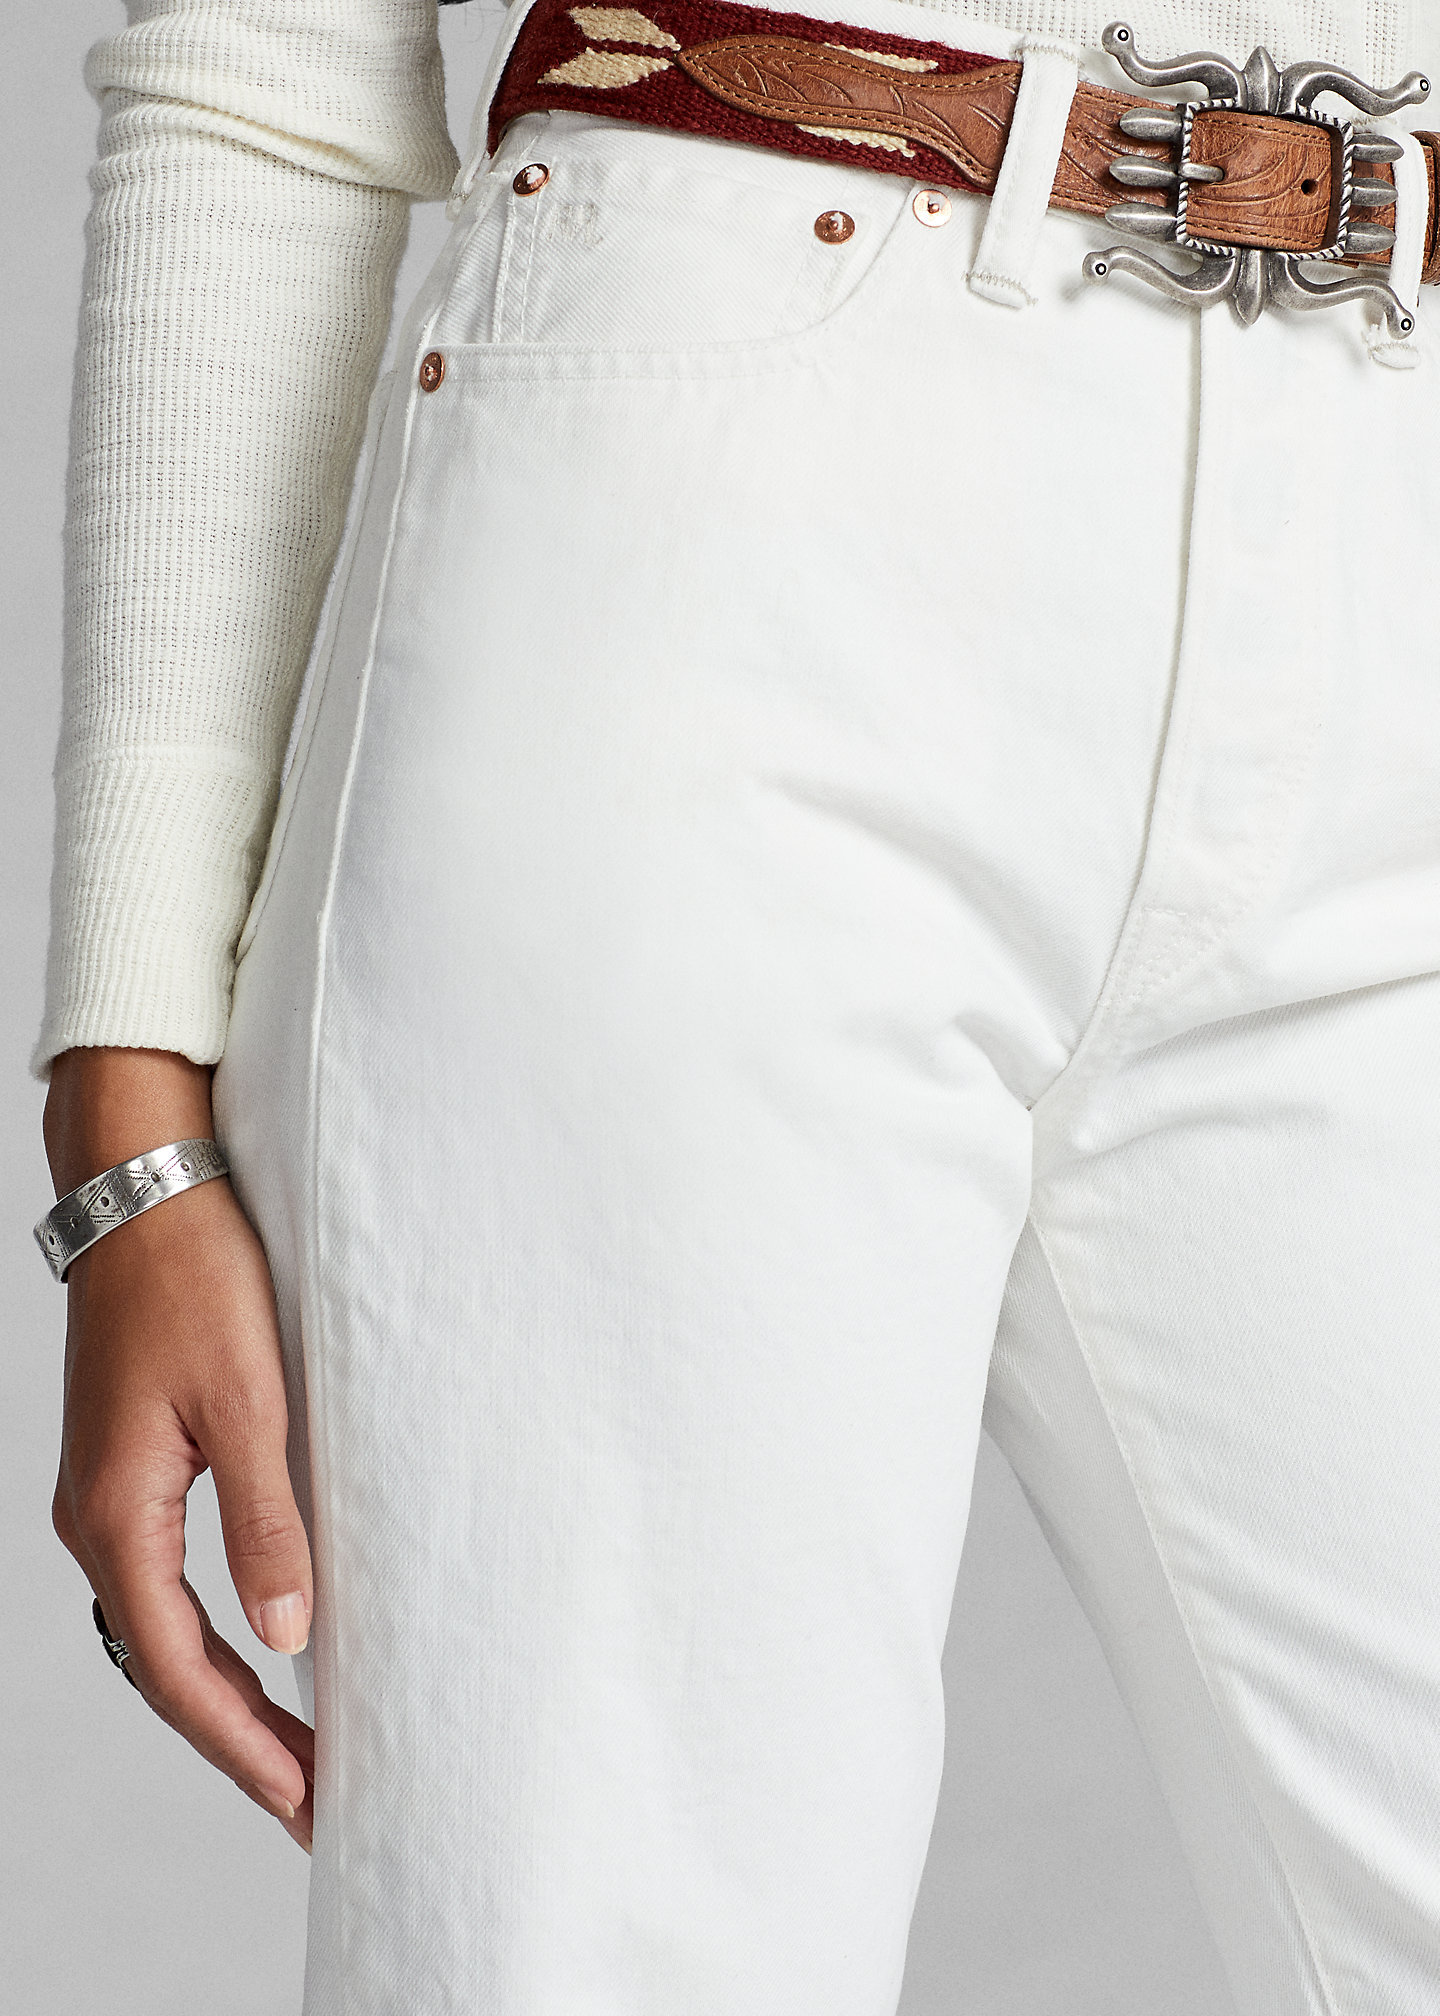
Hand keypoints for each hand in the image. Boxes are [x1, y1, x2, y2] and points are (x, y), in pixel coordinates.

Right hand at [45, 1048, 314, 1852]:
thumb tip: (286, 1636)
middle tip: (311, 1798)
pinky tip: (255, 1646)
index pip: (182, 1669)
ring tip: (292, 1746)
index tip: (305, 1798)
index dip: (243, 1744)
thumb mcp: (248, 1403)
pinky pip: (163, 1580)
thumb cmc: (199, 1283)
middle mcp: (99, 1519)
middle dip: (236, 1739)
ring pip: (162, 1628)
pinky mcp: (128, 1465)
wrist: (145, 1193)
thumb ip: (267, 1521)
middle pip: (165, 1665)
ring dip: (224, 1692)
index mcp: (119, 1516)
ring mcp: (107, 1494)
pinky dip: (209, 1633)